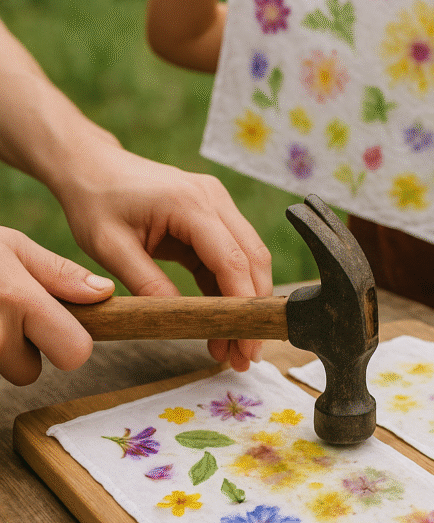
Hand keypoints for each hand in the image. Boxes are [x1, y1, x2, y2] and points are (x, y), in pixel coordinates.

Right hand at [0, 227, 114, 384]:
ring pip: (7, 372)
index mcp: (19, 299)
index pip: (74, 352)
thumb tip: (105, 292)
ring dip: (3, 351)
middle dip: (27, 349)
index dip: (70, 342)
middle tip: (11, 315)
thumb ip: (60, 274)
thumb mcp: (11, 247)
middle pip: (30, 372)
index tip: (57, 324)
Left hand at [55, 143, 272, 371]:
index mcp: (189, 203)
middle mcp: (213, 198)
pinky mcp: (212, 215)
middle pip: (253, 259)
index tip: (244, 344)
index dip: (242, 307)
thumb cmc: (96, 201)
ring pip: (250, 258)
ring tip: (234, 346)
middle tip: (245, 355)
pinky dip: (230, 289)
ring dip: (246, 302)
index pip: (232, 260)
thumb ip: (147, 284)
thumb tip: (179, 320)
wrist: (91, 166)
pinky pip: (231, 255)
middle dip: (253, 310)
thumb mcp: (110, 247)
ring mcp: (217, 203)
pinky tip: (220, 321)